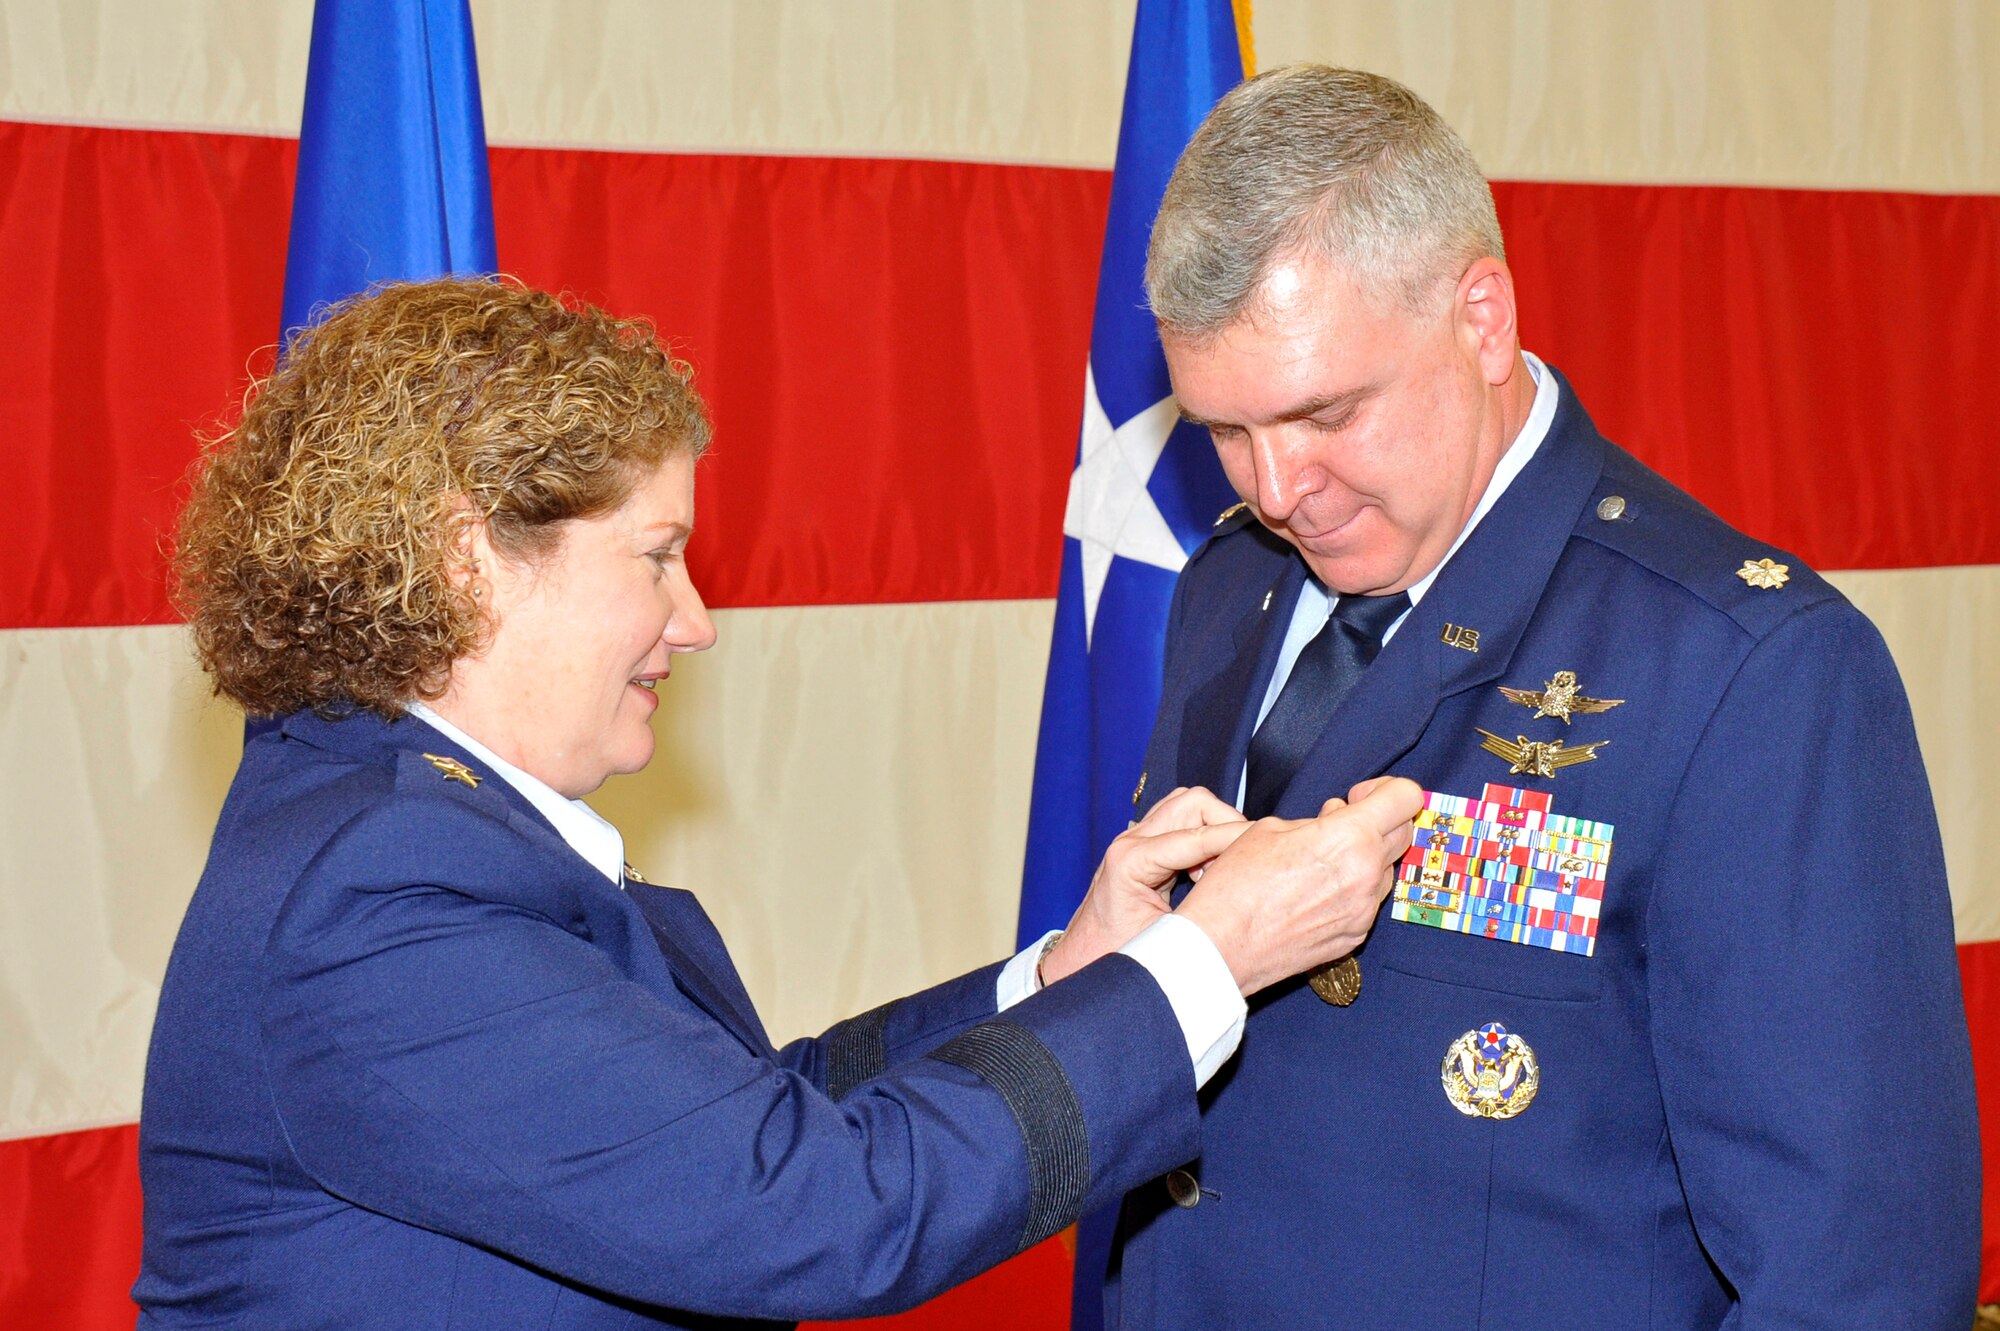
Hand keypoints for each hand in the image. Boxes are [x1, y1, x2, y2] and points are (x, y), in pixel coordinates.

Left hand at [1038, 786, 1248, 985]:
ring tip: (1227, 867)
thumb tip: (1251, 897)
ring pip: (1188, 805)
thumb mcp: (1164, 943)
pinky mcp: (1143, 844)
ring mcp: (1134, 838)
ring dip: (1215, 827)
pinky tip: (1210, 870)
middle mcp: (1130, 840)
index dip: (1236, 839)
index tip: (1268, 849)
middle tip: (1244, 861)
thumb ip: (1204, 916)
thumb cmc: (1115, 957)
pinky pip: (1182, 821)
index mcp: (1130, 860)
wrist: (1081, 960)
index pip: (1195, 834)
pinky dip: (1204, 835)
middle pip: (1192, 803)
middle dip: (1227, 824)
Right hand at [1174, 777, 1421, 996]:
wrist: (1221, 947)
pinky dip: (1352, 888)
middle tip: (1342, 821)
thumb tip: (1337, 817)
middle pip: (1405, 832)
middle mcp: (1368, 875)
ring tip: (1321, 859)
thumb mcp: (1269, 829)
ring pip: (1387, 869)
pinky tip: (1315, 890)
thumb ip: (1316, 820)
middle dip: (1380, 820)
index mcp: (1349, 839)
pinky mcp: (1355, 936)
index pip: (1406, 798)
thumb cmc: (1237, 885)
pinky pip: (1368, 900)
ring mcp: (1364, 910)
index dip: (1386, 788)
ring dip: (1366, 855)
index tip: (1359, 796)